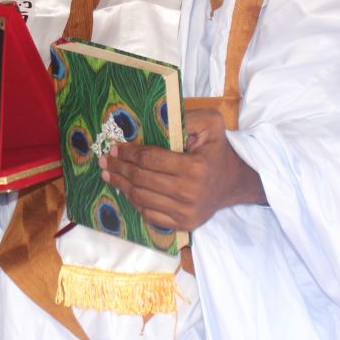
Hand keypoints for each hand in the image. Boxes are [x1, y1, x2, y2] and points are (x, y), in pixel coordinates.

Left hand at [100, 108, 264, 231]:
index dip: (128, 154)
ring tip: (109, 175)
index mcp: (194, 168)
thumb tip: (157, 115)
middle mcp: (189, 193)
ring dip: (121, 185)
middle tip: (105, 160)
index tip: (115, 148)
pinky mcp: (183, 224)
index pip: (150, 160)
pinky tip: (126, 191)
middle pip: (141, 180)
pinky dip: (135, 202)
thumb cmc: (218, 150)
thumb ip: (187, 116)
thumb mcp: (211, 124)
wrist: (234, 182)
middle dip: (119, 169)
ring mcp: (185, 212)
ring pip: (142, 198)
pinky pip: (150, 215)